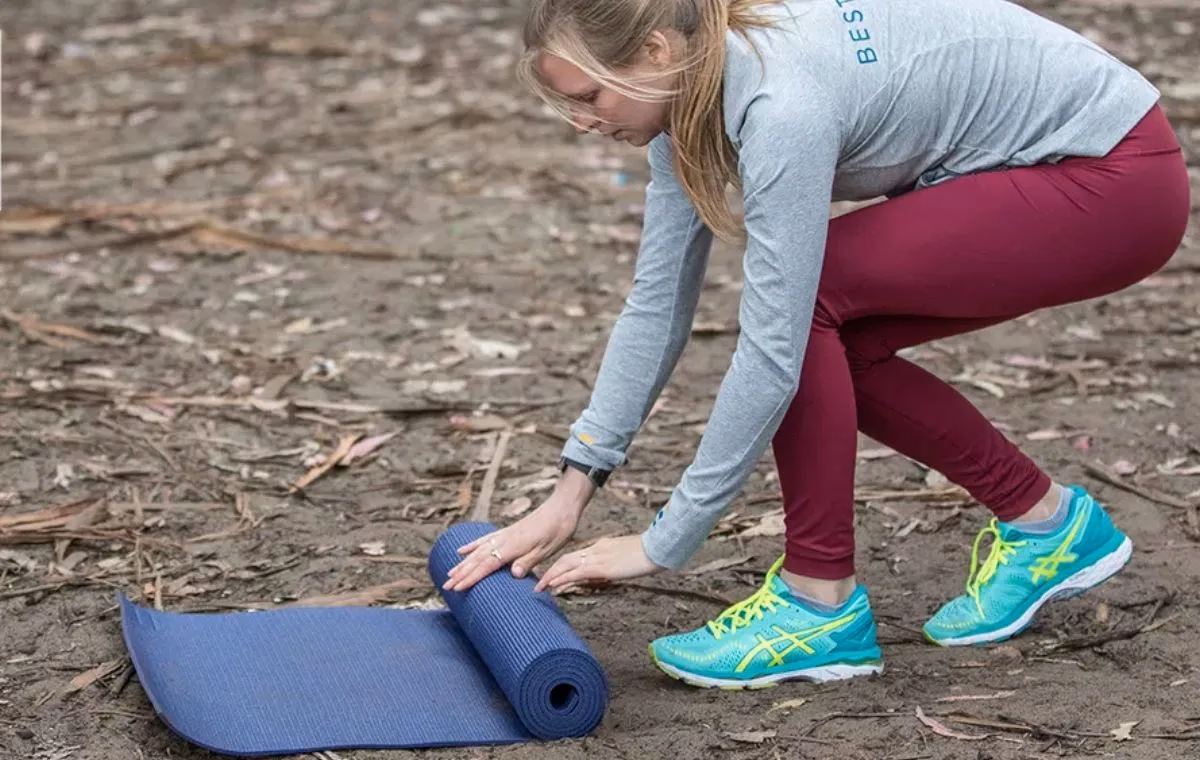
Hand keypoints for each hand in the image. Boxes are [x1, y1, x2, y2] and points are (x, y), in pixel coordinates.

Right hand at [442, 469, 593, 591]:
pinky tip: (461, 551)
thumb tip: (513, 574)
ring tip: (449, 574)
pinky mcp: (507, 531)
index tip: (457, 588)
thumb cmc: (558, 530)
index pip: (487, 565)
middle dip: (461, 574)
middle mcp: (504, 539)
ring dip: (462, 563)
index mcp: (513, 546)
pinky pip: (484, 540)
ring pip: (478, 550)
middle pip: (477, 559)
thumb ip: (529, 561)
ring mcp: (504, 534)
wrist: (562, 508)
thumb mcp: (548, 549)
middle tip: (445, 587)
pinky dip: (471, 546)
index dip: (471, 577)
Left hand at [535, 534, 662, 592]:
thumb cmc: (648, 554)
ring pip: (567, 565)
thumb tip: (611, 571)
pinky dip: (563, 579)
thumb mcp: (627, 558)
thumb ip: (616, 563)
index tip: (553, 575)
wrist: (656, 549)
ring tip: (540, 587)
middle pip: (566, 559)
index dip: (562, 565)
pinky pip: (576, 573)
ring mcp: (598, 557)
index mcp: (602, 547)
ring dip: (551, 576)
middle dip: (551, 570)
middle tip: (539, 583)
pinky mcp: (602, 567)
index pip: (576, 556)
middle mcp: (596, 550)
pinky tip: (553, 586)